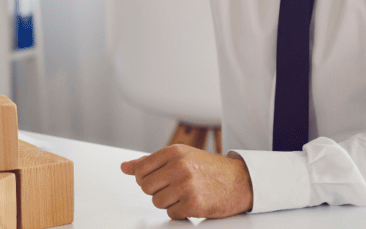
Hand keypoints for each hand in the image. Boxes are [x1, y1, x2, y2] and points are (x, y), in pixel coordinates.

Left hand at [120, 145, 252, 219]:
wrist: (241, 181)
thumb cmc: (208, 168)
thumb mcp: (180, 156)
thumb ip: (150, 162)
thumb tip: (124, 167)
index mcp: (173, 151)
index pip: (140, 170)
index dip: (146, 178)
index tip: (159, 179)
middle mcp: (179, 166)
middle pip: (145, 187)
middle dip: (157, 190)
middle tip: (174, 187)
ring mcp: (186, 185)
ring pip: (156, 201)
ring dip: (168, 202)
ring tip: (184, 193)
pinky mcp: (194, 204)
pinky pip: (171, 213)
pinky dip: (180, 211)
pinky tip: (192, 202)